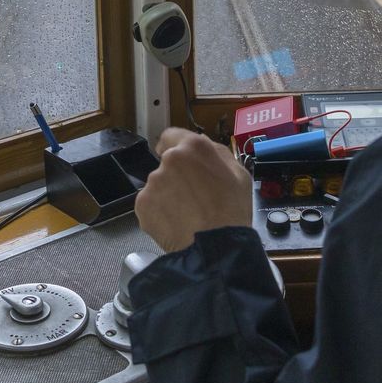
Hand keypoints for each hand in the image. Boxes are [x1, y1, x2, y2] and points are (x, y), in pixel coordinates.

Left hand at [134, 128, 252, 252]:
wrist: (216, 247)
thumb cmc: (232, 212)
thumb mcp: (239, 173)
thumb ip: (216, 154)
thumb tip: (202, 148)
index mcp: (194, 147)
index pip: (172, 135)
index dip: (175, 146)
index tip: (179, 159)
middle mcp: (169, 160)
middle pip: (167, 163)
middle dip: (177, 176)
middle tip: (194, 195)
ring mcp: (153, 182)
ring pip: (158, 185)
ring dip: (168, 194)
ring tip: (188, 214)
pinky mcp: (143, 204)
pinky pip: (150, 204)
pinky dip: (160, 212)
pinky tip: (177, 222)